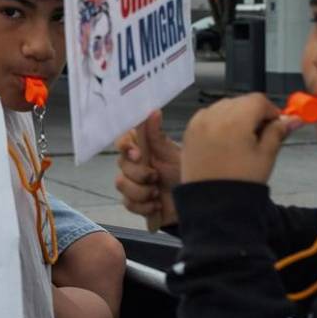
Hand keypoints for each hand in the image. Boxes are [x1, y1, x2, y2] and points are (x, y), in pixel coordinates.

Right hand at [115, 111, 181, 225]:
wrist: (195, 204)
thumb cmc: (184, 174)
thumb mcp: (171, 154)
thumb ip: (157, 135)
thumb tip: (154, 110)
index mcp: (142, 148)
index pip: (122, 141)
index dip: (125, 146)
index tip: (138, 154)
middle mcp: (134, 164)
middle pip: (121, 164)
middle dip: (140, 174)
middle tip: (156, 177)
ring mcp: (132, 183)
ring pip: (121, 184)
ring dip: (142, 191)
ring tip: (157, 193)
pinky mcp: (134, 202)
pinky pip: (128, 203)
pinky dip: (144, 206)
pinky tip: (156, 205)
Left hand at [181, 94, 300, 184]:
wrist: (213, 203)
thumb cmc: (242, 181)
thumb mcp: (266, 156)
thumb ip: (278, 132)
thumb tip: (294, 119)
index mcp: (235, 120)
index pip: (257, 100)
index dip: (271, 110)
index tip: (276, 124)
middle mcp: (213, 116)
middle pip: (240, 101)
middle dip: (253, 112)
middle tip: (261, 134)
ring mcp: (198, 122)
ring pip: (223, 106)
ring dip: (236, 115)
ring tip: (242, 139)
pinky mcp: (189, 131)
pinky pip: (207, 115)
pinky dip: (219, 120)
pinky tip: (225, 139)